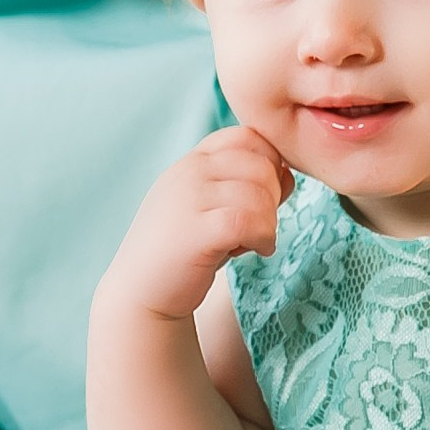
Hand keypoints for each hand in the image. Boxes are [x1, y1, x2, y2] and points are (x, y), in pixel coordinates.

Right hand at [101, 128, 293, 327]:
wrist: (140, 293)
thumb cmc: (183, 252)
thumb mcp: (212, 208)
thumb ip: (245, 185)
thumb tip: (288, 174)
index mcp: (192, 161)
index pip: (247, 136)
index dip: (270, 163)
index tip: (264, 197)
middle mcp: (188, 172)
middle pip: (261, 164)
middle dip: (274, 197)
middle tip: (260, 226)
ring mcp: (189, 198)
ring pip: (259, 194)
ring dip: (269, 222)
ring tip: (253, 242)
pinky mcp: (195, 230)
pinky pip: (251, 222)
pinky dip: (264, 238)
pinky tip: (258, 251)